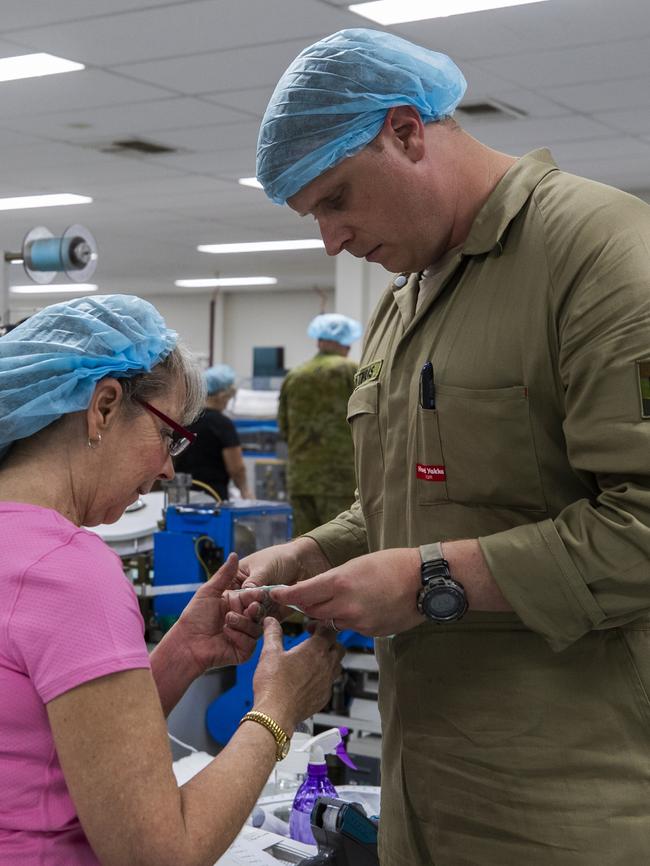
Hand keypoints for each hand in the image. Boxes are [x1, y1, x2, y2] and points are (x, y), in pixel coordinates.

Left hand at [174, 553, 263, 673]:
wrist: (186, 643)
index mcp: (236, 605)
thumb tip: (234, 554)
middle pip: (259, 613)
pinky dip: (239, 637)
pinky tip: (226, 634)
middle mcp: (242, 619)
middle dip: (255, 609)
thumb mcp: (209, 592)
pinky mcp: (243, 651)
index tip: (258, 593)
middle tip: (251, 607)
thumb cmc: (194, 617)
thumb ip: (224, 575)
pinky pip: (250, 643)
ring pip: (256, 627)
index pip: (253, 598)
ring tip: (227, 621)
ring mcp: (243, 635)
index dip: (257, 595)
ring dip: (243, 622)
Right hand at [235, 538, 330, 620]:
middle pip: (239, 608)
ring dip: (254, 618)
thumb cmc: (281, 558)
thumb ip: (254, 582)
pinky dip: (266, 623)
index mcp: (238, 580)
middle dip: (243, 611)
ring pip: (252, 618)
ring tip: (259, 614)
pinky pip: (266, 621)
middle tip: (249, 611)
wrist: (304, 562)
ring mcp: (259, 605)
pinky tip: (267, 621)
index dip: (230, 601)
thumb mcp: (264, 567)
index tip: (234, 604)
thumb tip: (244, 594)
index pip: (229, 593)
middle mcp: (246, 595)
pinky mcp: (272, 613)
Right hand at [252, 618, 344, 734]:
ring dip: (329, 660)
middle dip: (329, 642)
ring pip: (337, 666)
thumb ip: (272, 633)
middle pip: (338, 647)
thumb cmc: (274, 684)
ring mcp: (327, 682)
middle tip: (315, 642)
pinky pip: (330, 683)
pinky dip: (324, 678)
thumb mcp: (270, 653)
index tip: (311, 628)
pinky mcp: (324, 697)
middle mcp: (326, 665)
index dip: (321, 626)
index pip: (329, 631)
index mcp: (315, 650)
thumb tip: (270, 621)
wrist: (276, 713)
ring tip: (314, 660)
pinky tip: (310, 680)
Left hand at [269, 548, 423, 636]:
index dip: (286, 596)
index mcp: (340, 582)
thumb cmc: (395, 565)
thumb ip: (335, 579)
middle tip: (307, 596)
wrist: (425, 581)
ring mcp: (359, 622)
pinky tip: (367, 606)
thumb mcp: (357, 564)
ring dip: (332, 612)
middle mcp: (346, 605)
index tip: (277, 595)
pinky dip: (352, 618)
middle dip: (308, 604)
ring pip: (332, 620)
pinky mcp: (370, 632)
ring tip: (348, 597)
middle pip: (313, 611)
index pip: (302, 594)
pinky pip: (352, 627)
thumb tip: (320, 589)